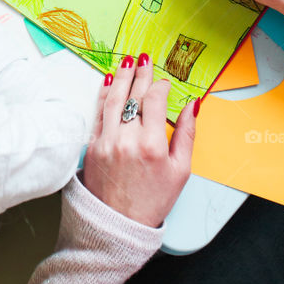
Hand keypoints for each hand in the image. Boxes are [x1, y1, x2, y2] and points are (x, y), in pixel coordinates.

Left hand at [81, 55, 195, 227]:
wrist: (117, 225)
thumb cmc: (153, 201)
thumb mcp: (180, 171)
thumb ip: (186, 135)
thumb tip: (192, 106)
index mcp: (152, 145)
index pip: (154, 101)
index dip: (160, 86)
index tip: (164, 82)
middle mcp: (127, 139)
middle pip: (133, 95)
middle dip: (140, 74)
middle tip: (144, 58)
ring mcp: (106, 141)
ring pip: (113, 100)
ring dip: (120, 77)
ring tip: (126, 62)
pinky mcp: (91, 146)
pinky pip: (98, 114)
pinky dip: (103, 95)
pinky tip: (109, 83)